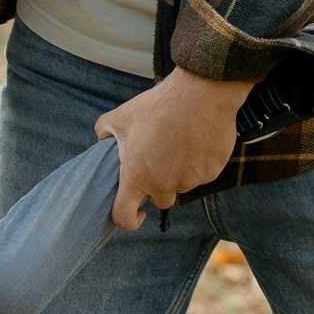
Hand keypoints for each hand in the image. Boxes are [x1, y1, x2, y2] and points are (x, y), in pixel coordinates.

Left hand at [95, 65, 253, 232]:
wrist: (200, 93)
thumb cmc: (158, 106)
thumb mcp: (121, 115)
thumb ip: (104, 132)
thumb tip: (102, 140)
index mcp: (137, 176)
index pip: (124, 216)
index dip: (129, 219)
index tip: (137, 211)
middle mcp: (163, 185)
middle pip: (160, 199)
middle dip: (159, 185)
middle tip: (160, 157)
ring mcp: (190, 180)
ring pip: (183, 184)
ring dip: (180, 172)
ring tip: (179, 142)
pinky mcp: (211, 172)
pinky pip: (202, 175)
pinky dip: (199, 163)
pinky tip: (195, 140)